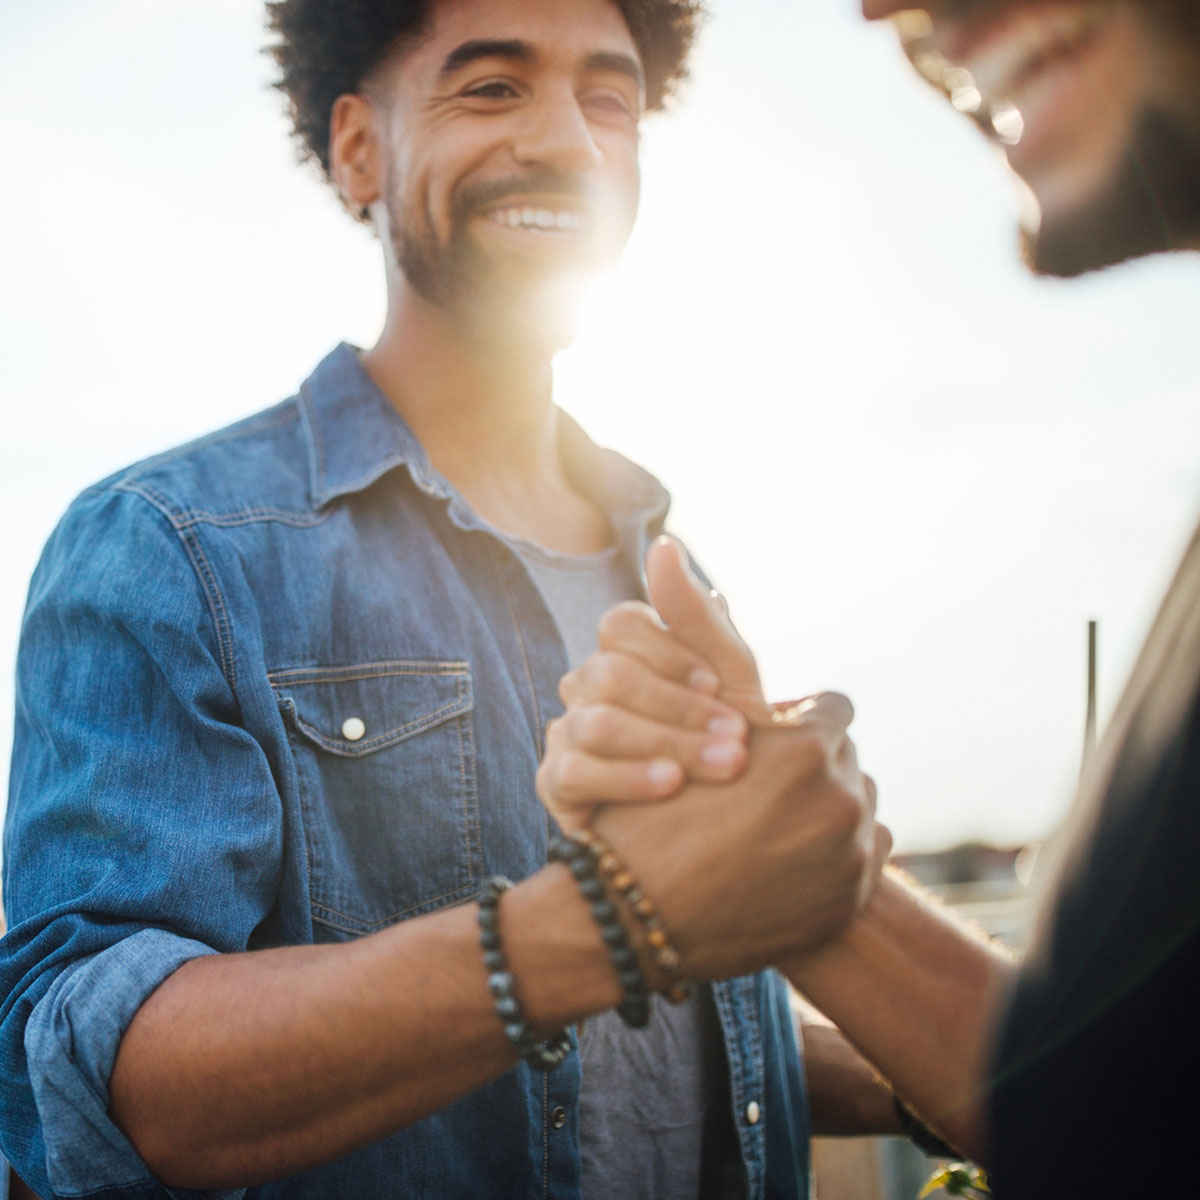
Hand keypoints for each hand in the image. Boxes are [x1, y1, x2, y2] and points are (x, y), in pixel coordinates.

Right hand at [538, 598, 751, 831]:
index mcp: (625, 653)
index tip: (719, 687)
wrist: (725, 826)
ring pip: (598, 722)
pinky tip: (672, 787)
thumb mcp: (730, 679)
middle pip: (612, 674)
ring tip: (721, 766)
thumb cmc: (727, 742)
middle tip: (737, 740)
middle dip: (681, 707)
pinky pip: (576, 770)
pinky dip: (630, 776)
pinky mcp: (555, 783)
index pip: (620, 624)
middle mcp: (587, 685)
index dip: (671, 653)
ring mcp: (566, 732)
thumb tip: (664, 544)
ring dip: (668, 743)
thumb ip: (697, 615)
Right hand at [593, 705, 890, 976]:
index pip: (835, 707)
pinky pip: (866, 851)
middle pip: (847, 756)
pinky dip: (841, 846)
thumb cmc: (653, 818)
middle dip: (814, 760)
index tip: (781, 731)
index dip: (803, 715)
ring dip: (830, 801)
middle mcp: (840, 800)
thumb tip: (789, 707)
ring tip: (782, 819)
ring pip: (859, 802)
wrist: (636, 915)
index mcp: (806, 751)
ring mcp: (850, 855)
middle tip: (771, 781)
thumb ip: (754, 720)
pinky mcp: (849, 900)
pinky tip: (797, 852)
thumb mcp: (697, 745)